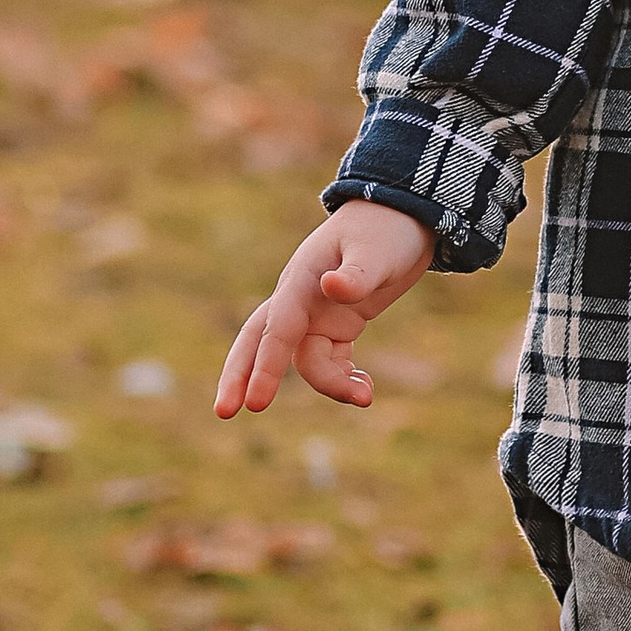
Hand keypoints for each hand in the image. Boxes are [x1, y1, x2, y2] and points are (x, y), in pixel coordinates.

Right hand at [215, 200, 435, 418]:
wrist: (405, 217)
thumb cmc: (386, 230)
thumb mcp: (377, 250)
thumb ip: (357, 273)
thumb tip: (332, 287)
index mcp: (302, 279)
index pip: (278, 329)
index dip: (267, 366)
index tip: (256, 403)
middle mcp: (301, 299)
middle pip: (258, 342)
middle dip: (242, 377)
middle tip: (225, 413)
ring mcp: (317, 313)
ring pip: (304, 359)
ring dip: (329, 384)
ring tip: (366, 396)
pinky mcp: (337, 324)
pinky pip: (329, 360)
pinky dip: (343, 378)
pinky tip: (366, 388)